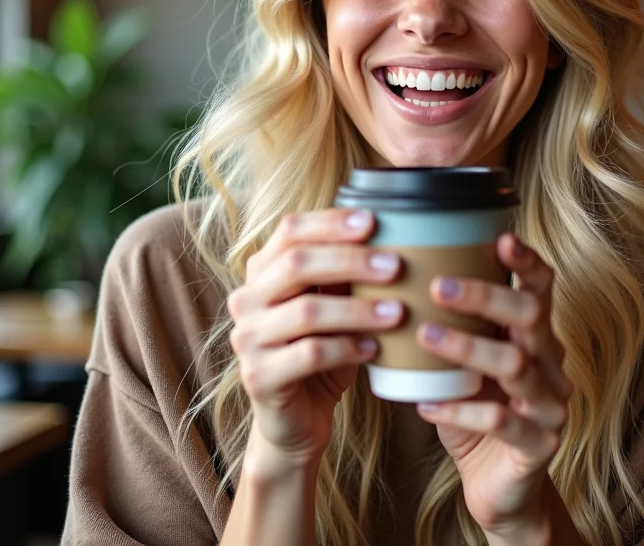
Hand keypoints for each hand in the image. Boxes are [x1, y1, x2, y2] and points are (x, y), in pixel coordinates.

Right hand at [227, 208, 402, 470]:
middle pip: (297, 265)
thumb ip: (345, 275)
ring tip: (397, 312)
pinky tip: (375, 349)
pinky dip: (348, 348)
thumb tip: (389, 235)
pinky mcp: (259, 377)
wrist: (297, 420)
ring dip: (358, 309)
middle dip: (350, 261)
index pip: (290, 231)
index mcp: (262, 272)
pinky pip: (309, 355)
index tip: (373, 221)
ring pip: (307, 312)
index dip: (330, 223)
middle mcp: (246, 300)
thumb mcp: (335, 307)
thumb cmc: (322, 353)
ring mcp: (247, 339)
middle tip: (395, 266)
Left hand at [415, 233, 571, 536]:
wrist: (498, 487)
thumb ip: (448, 327)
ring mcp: (551, 406)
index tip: (499, 238)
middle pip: (532, 317)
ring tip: (424, 336)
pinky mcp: (539, 446)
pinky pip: (502, 421)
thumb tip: (388, 280)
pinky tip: (427, 404)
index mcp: (536, 338)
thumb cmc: (475, 413)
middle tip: (439, 286)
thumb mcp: (462, 366)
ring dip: (467, 348)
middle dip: (486, 297)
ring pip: (516, 366)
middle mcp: (551, 365)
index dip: (526, 262)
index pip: (542, 288)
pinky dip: (462, 410)